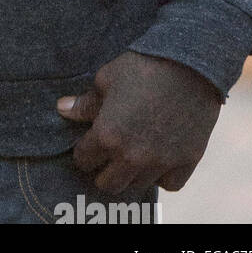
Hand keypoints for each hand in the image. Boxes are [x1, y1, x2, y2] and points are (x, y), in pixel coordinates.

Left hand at [56, 50, 222, 193]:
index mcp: (107, 135)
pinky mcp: (187, 162)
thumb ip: (85, 103)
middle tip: (107, 155)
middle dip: (103, 170)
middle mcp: (132, 157)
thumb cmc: (141, 68)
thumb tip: (62, 109)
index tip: (87, 144)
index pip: (83, 160)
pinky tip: (157, 159)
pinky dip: (162, 175)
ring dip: (131, 174)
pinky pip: (169, 184)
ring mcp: (161, 163)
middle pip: (108, 184)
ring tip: (131, 156)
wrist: (189, 65)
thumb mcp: (106, 80)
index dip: (83, 151)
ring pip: (137, 186)